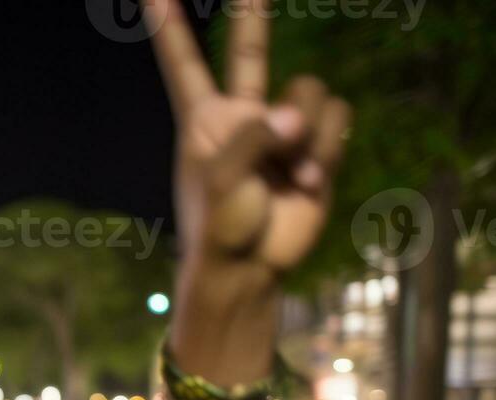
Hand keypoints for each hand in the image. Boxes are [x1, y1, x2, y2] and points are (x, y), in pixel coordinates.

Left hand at [145, 0, 350, 275]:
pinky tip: (307, 182)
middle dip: (251, 14)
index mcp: (204, 120)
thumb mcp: (224, 178)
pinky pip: (336, 118)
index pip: (184, 64)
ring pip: (309, 91)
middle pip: (249, 53)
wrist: (250, 268)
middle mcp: (242, 116)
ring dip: (307, 131)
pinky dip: (326, 148)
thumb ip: (255, 134)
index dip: (169, 28)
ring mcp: (280, 131)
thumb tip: (296, 116)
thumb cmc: (221, 225)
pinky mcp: (315, 148)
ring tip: (291, 174)